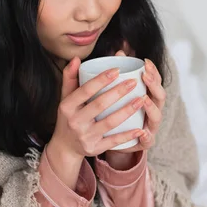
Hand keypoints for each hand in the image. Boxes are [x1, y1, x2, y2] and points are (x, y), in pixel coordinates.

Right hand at [46, 56, 145, 187]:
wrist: (64, 146)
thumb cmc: (69, 116)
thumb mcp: (65, 98)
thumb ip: (70, 78)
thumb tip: (76, 58)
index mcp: (67, 106)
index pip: (85, 90)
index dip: (101, 79)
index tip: (117, 69)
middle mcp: (75, 122)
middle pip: (100, 104)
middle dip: (118, 92)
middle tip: (134, 82)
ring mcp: (85, 136)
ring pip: (110, 122)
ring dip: (127, 110)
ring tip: (141, 99)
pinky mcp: (94, 148)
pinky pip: (113, 141)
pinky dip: (127, 135)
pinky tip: (140, 128)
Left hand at [103, 50, 165, 166]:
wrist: (111, 140)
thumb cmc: (115, 112)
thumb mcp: (116, 93)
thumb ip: (118, 74)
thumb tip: (119, 51)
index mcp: (148, 96)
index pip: (155, 82)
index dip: (153, 72)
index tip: (145, 61)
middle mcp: (152, 110)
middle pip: (160, 96)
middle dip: (154, 85)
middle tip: (145, 75)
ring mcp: (150, 126)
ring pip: (156, 117)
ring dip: (151, 108)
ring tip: (143, 99)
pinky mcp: (144, 142)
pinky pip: (148, 140)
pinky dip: (146, 136)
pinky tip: (142, 132)